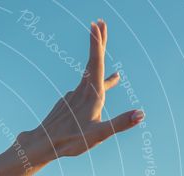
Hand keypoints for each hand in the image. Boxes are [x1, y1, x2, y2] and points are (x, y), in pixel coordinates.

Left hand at [22, 19, 143, 163]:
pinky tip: (95, 93)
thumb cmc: (70, 141)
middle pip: (92, 63)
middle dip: (97, 43)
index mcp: (91, 94)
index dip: (97, 43)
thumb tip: (141, 114)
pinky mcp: (67, 104)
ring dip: (99, 68)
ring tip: (117, 74)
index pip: (96, 63)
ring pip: (89, 78)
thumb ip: (119, 123)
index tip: (97, 24)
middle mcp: (81, 91)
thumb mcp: (98, 135)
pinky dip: (93, 87)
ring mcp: (73, 97)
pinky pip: (83, 91)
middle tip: (100, 23)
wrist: (42, 145)